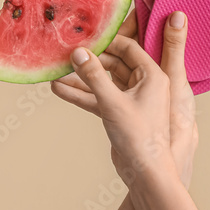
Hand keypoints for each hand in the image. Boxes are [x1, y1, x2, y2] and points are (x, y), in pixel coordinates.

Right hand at [50, 10, 196, 187]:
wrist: (145, 172)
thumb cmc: (139, 137)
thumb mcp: (113, 102)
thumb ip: (94, 76)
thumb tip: (79, 52)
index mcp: (153, 76)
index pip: (129, 48)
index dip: (107, 42)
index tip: (84, 37)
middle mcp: (146, 84)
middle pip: (115, 63)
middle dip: (90, 60)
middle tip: (65, 53)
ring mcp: (133, 99)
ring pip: (104, 82)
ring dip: (82, 78)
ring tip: (56, 71)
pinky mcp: (121, 113)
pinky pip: (100, 98)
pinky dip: (82, 95)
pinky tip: (59, 90)